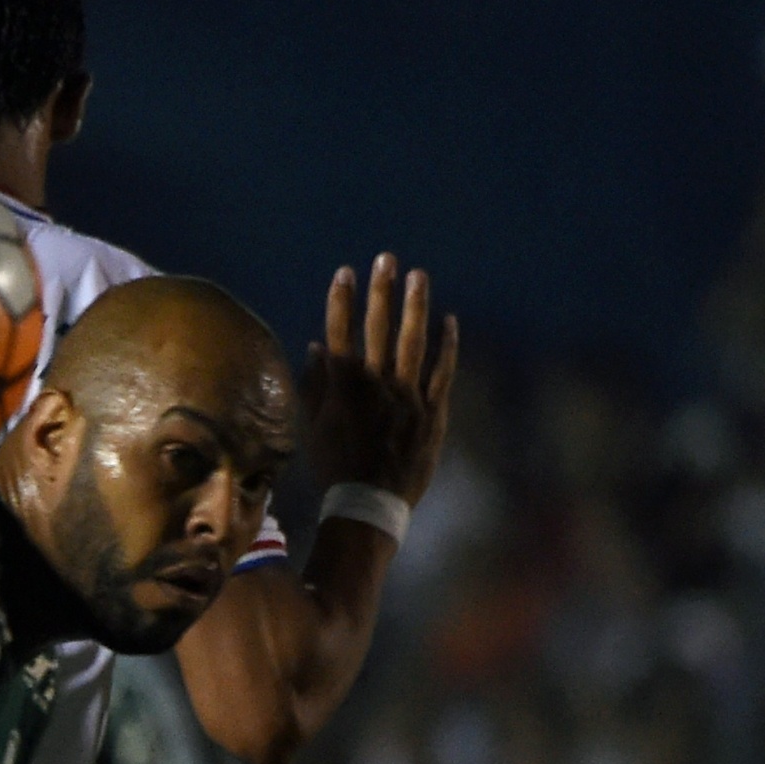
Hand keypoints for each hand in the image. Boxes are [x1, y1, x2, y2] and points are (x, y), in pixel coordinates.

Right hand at [301, 253, 457, 504]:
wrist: (369, 504)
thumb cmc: (334, 466)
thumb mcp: (314, 426)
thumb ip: (314, 385)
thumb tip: (315, 348)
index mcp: (344, 387)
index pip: (340, 333)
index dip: (341, 301)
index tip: (345, 273)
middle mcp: (376, 385)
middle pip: (378, 329)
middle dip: (380, 291)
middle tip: (386, 259)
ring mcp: (408, 398)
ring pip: (412, 343)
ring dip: (415, 307)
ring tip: (418, 277)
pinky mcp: (432, 413)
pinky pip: (442, 373)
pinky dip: (447, 347)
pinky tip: (450, 322)